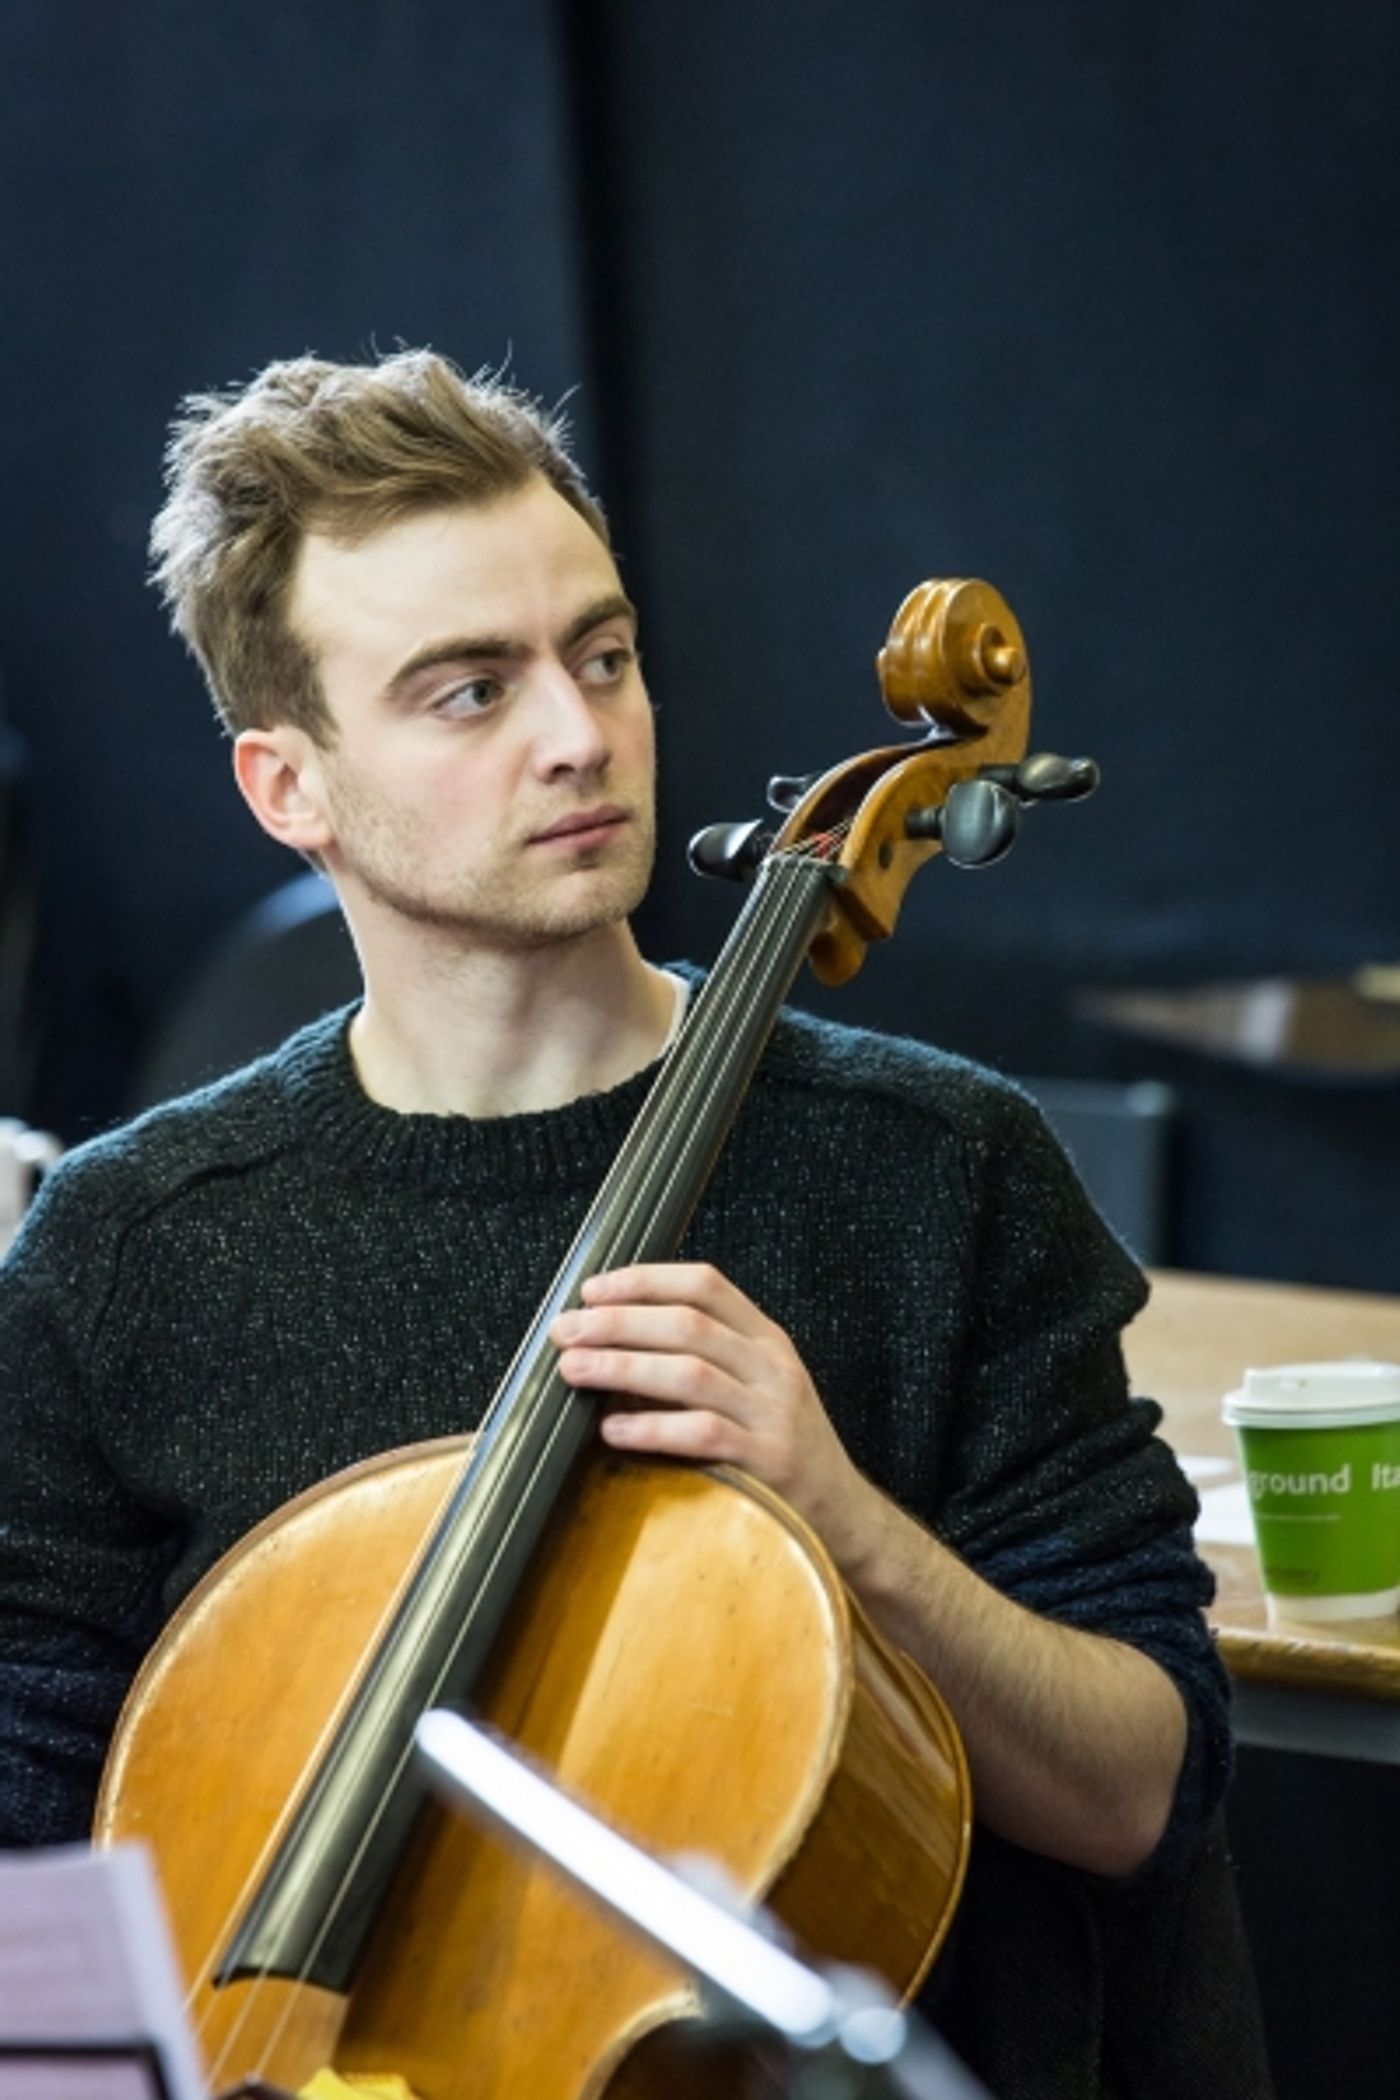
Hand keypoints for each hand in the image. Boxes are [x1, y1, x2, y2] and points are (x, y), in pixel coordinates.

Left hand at [550, 1261, 880, 1565]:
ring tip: (574, 1370)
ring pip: (691, 1373)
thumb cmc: (780, 1446)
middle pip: (689, 1325)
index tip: (592, 1290)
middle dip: (618, 1322)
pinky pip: (702, 1434)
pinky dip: (652, 1428)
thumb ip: (700, 1361)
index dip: (644, 1281)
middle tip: (566, 1330)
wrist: (842, 1513)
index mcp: (766, 1339)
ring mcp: (774, 1413)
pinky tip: (612, 1430)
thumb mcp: (754, 1388)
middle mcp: (772, 1367)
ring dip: (623, 1367)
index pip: (705, 1285)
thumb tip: (607, 1345)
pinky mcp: (769, 1462)